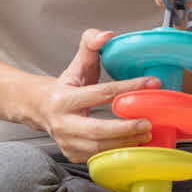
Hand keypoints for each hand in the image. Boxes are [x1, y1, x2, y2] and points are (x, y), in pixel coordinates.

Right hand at [36, 28, 160, 161]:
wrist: (40, 108)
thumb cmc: (65, 86)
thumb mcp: (76, 64)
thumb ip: (90, 45)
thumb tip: (107, 36)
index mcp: (64, 99)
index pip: (101, 93)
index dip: (128, 87)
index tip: (151, 83)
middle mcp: (63, 123)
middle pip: (97, 130)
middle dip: (126, 128)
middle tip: (148, 122)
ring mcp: (66, 142)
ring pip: (98, 148)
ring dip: (125, 142)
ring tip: (146, 133)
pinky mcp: (72, 154)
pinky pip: (98, 156)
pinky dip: (118, 151)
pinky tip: (134, 142)